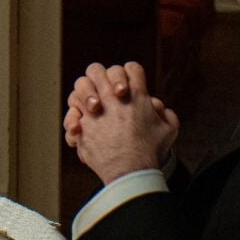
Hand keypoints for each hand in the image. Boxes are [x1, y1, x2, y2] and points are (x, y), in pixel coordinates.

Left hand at [68, 62, 179, 183]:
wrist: (131, 171)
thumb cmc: (150, 151)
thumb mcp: (168, 129)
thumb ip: (165, 114)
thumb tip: (157, 107)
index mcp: (136, 94)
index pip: (131, 68)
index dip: (131, 74)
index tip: (130, 88)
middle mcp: (112, 97)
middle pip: (98, 70)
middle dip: (101, 77)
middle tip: (107, 93)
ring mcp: (94, 109)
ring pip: (81, 85)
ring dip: (85, 94)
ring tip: (93, 107)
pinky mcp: (82, 125)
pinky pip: (72, 112)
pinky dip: (73, 117)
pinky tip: (80, 125)